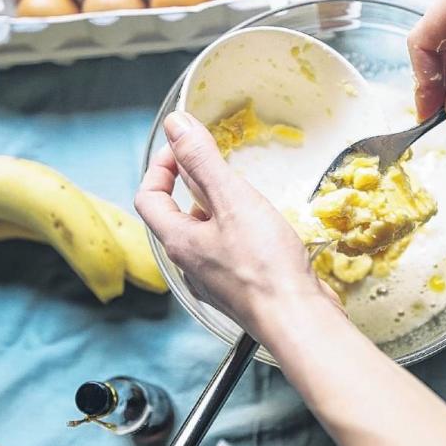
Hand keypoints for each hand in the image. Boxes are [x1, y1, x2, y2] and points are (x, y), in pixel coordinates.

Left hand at [135, 111, 343, 343]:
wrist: (297, 320)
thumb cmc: (264, 264)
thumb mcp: (231, 200)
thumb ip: (202, 161)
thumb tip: (175, 126)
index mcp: (178, 240)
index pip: (148, 197)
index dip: (160, 167)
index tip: (182, 148)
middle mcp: (189, 262)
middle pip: (176, 213)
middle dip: (194, 183)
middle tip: (220, 165)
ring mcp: (213, 278)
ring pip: (205, 232)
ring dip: (218, 207)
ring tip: (244, 194)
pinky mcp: (237, 287)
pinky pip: (227, 249)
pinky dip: (237, 230)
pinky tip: (262, 227)